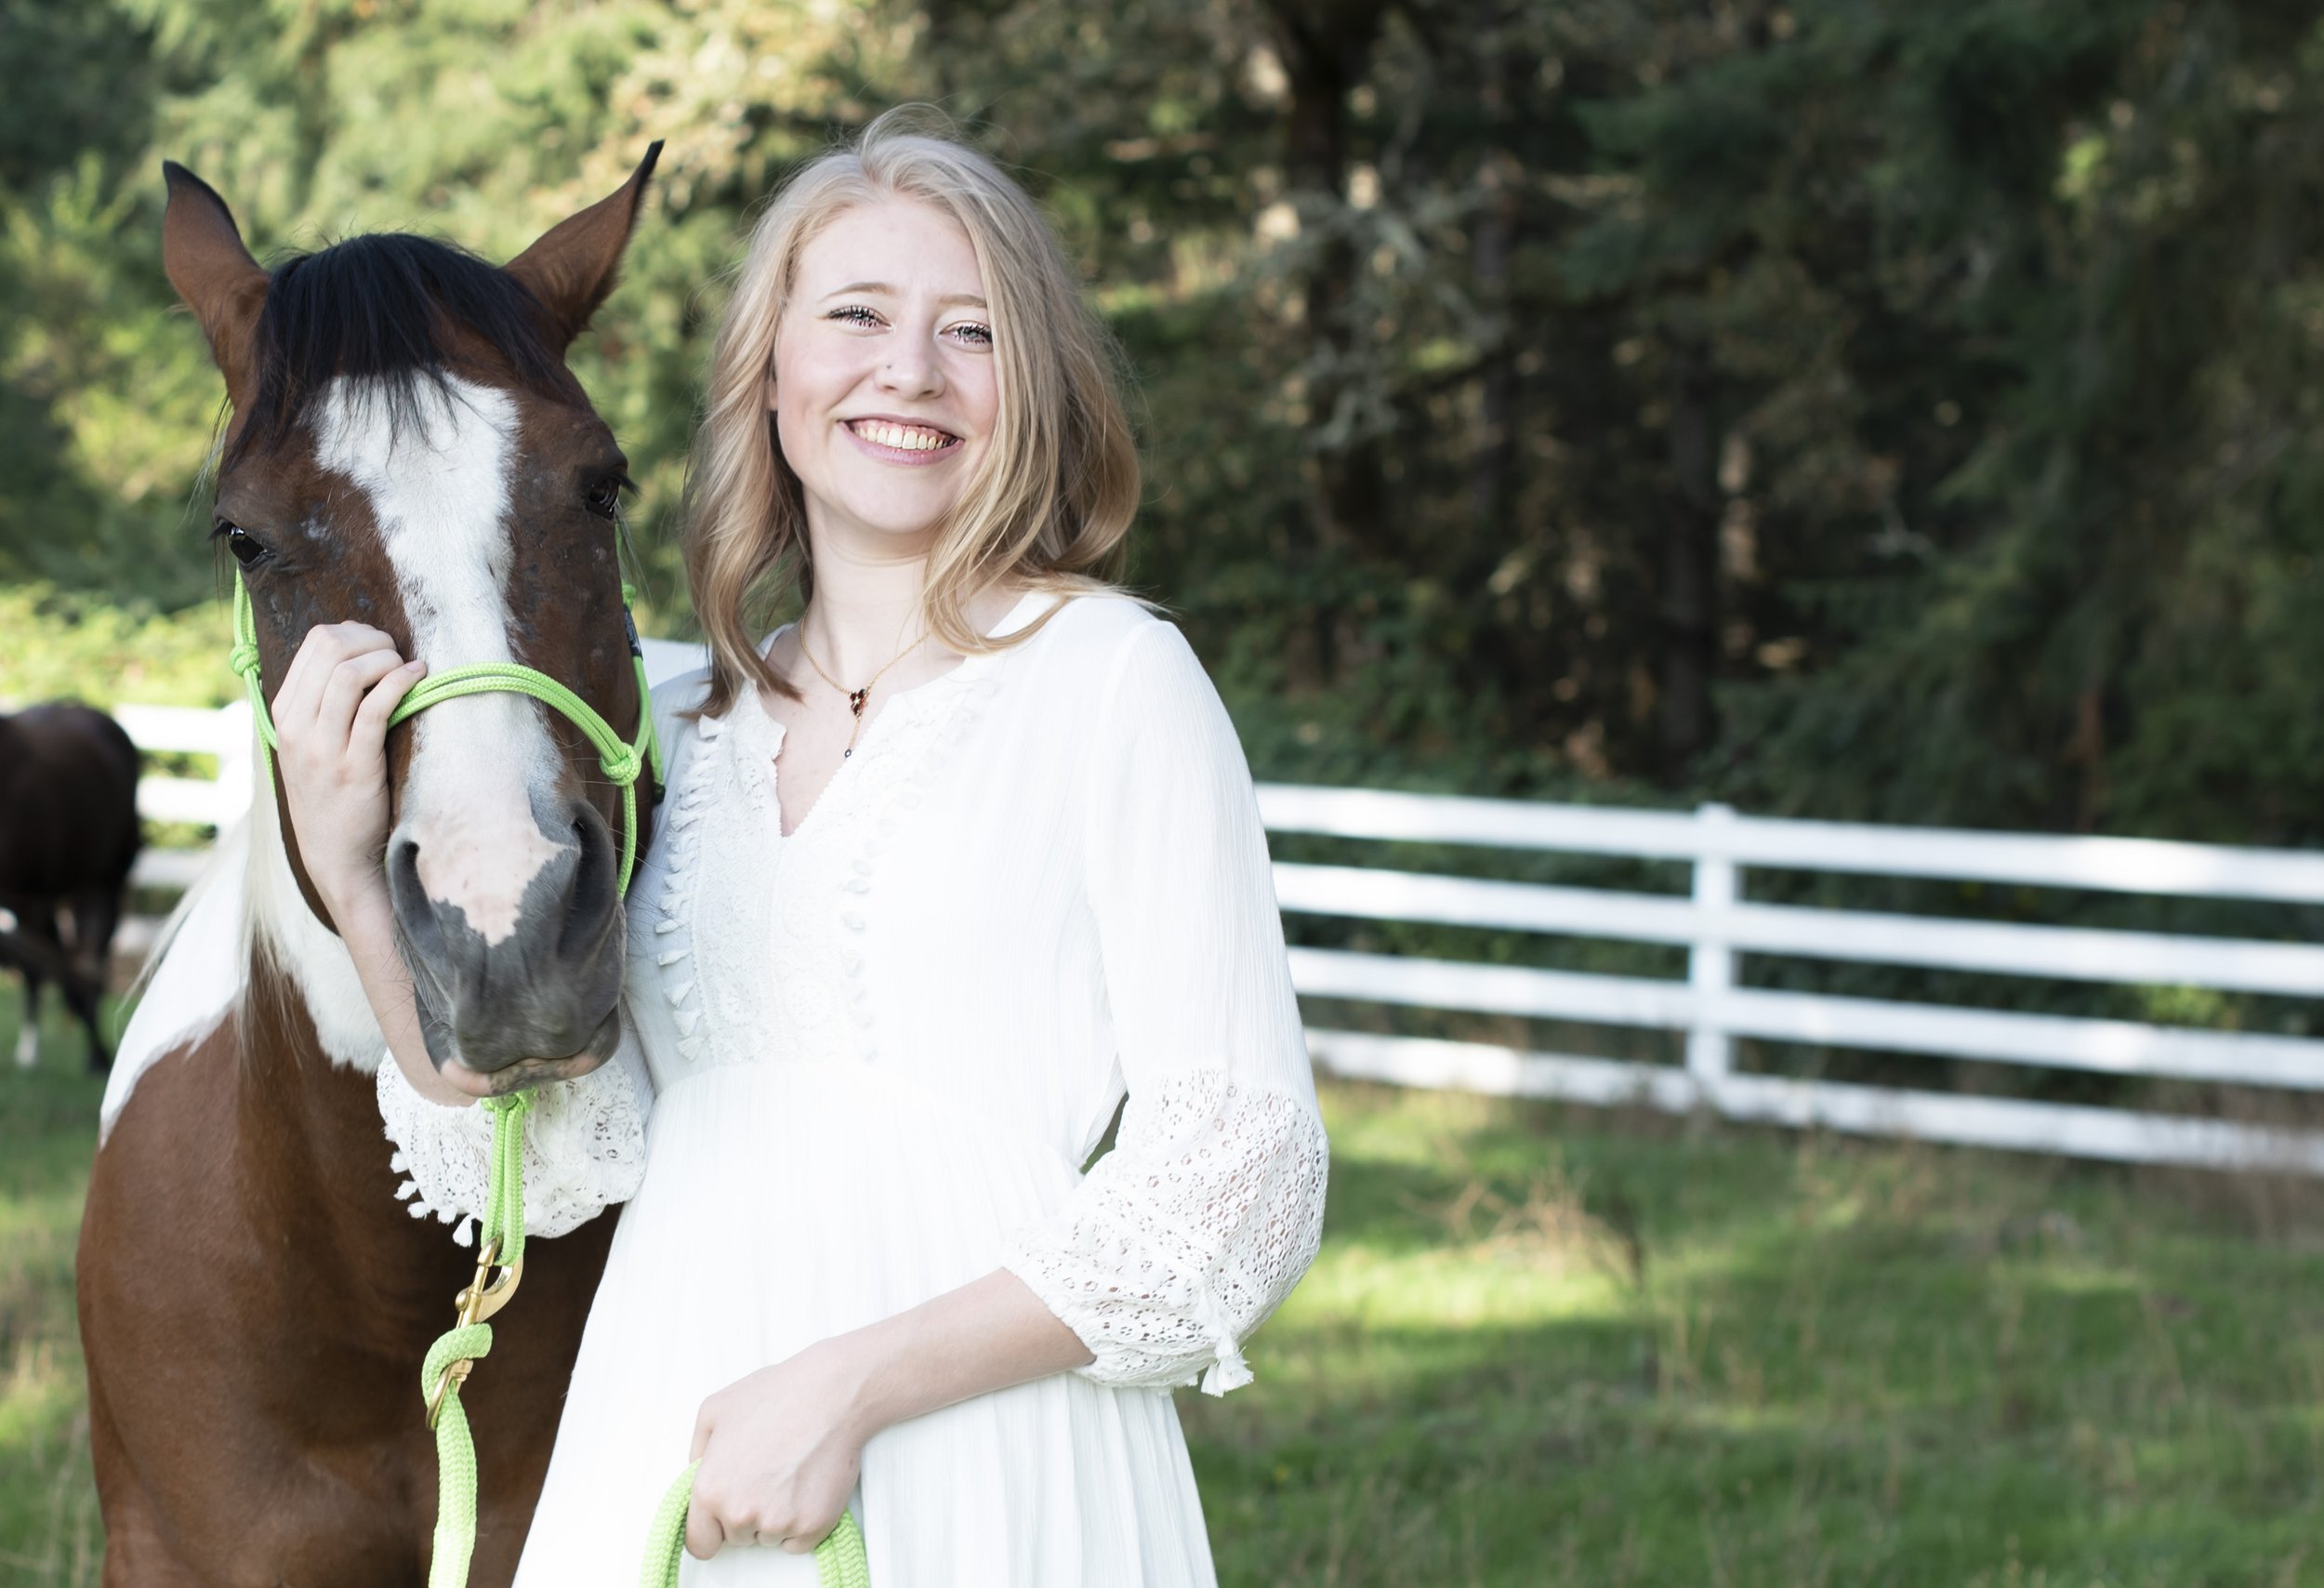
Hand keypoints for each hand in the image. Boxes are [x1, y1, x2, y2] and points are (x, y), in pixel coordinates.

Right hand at [270, 622, 426, 913]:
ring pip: (349, 674)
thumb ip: (323, 702)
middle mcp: (296, 725)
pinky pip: (374, 708)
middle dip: (373, 640)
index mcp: (284, 712)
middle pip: (330, 649)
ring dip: (387, 659)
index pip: (314, 644)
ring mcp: (322, 747)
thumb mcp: (310, 743)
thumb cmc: (332, 792)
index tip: (381, 645)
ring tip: (408, 667)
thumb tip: (356, 650)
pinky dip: (401, 683)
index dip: (356, 633)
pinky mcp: (354, 767)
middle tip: (398, 654)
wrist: (335, 854)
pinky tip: (419, 679)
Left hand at [684, 1338, 872, 1558]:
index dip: (711, 1529)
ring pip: (768, 1538)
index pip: (700, 1543)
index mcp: (710, 1490)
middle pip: (736, 1538)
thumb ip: (697, 1451)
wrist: (830, 1394)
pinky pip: (798, 1541)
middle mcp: (740, 1513)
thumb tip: (698, 1474)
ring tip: (790, 1473)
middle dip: (747, 1514)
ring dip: (775, 1516)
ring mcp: (778, 1522)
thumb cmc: (776, 1395)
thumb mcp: (715, 1410)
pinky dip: (802, 1522)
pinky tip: (806, 1486)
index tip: (722, 1519)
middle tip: (766, 1474)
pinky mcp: (812, 1526)